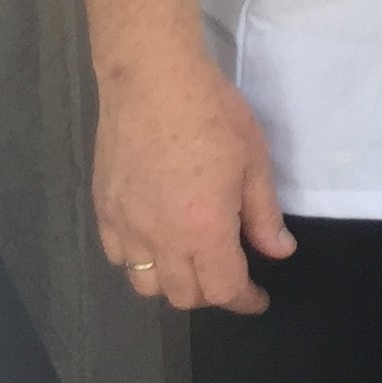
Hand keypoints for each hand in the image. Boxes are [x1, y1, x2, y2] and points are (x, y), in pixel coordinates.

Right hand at [93, 49, 293, 313]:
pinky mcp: (103, 210)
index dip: (244, 301)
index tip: (259, 299)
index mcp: (202, 230)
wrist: (151, 81)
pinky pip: (118, 257)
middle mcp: (158, 238)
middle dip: (212, 295)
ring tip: (195, 261)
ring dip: (173, 284)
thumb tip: (278, 252)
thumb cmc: (213, 114)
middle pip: (182, 296)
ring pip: (145, 284)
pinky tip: (159, 241)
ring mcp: (125, 226)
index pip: (222, 289)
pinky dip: (141, 262)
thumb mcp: (254, 163)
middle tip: (232, 274)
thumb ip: (264, 216)